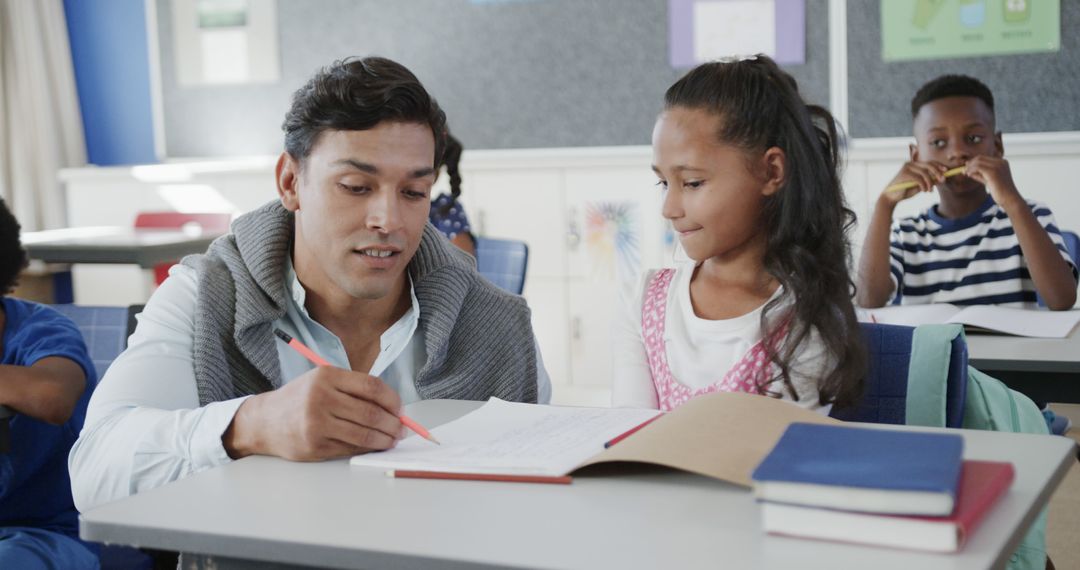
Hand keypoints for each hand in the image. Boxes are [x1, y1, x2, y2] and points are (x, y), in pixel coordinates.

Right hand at [224, 366, 403, 460]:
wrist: (264, 421)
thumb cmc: (300, 400)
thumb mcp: (323, 382)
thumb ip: (355, 390)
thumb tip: (394, 409)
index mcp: (327, 376)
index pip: (371, 387)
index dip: (393, 400)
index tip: (401, 409)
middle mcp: (321, 398)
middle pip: (371, 412)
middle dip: (393, 424)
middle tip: (402, 429)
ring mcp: (317, 423)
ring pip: (364, 434)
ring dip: (384, 439)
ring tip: (392, 440)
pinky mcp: (315, 445)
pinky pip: (351, 447)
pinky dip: (367, 448)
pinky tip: (374, 446)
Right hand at [880, 161, 948, 206]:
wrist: (891, 197)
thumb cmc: (905, 191)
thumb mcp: (920, 186)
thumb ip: (929, 181)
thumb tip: (941, 178)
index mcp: (914, 165)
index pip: (929, 162)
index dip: (938, 166)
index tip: (946, 170)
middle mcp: (910, 164)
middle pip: (928, 165)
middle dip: (937, 172)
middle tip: (943, 179)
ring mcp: (907, 168)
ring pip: (925, 173)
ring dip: (930, 182)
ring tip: (930, 190)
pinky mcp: (904, 173)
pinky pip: (919, 179)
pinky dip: (924, 185)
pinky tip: (924, 190)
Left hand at [964, 156, 1022, 209]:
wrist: (1010, 199)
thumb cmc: (1000, 192)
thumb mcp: (988, 180)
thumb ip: (980, 174)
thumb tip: (967, 170)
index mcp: (1003, 162)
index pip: (985, 158)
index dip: (974, 162)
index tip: (967, 167)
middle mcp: (1001, 162)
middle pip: (980, 158)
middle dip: (970, 163)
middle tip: (964, 170)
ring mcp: (998, 166)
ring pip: (978, 162)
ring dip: (970, 167)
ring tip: (965, 173)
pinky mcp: (993, 172)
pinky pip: (978, 167)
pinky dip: (971, 170)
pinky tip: (968, 174)